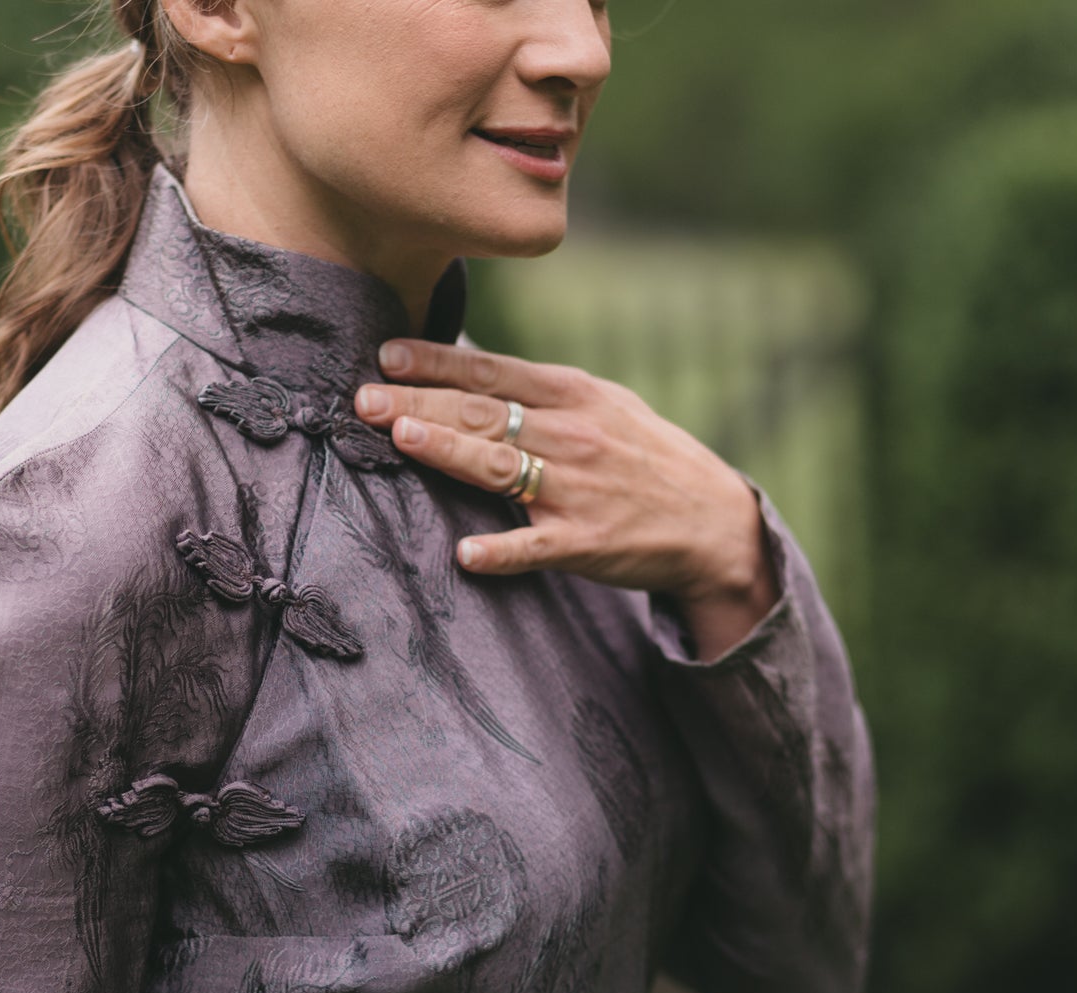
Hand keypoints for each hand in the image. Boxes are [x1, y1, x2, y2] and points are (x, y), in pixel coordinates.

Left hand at [354, 338, 779, 660]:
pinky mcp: (586, 542)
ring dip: (450, 451)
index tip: (385, 354)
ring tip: (401, 438)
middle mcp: (573, 434)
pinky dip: (502, 551)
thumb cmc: (641, 455)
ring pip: (501, 467)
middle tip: (363, 399)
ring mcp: (578, 489)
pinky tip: (466, 554)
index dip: (437, 362)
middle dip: (419, 403)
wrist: (714, 519)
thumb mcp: (601, 404)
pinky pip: (536, 547)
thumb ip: (536, 389)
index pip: (492, 372)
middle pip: (484, 414)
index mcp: (573, 394)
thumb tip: (464, 368)